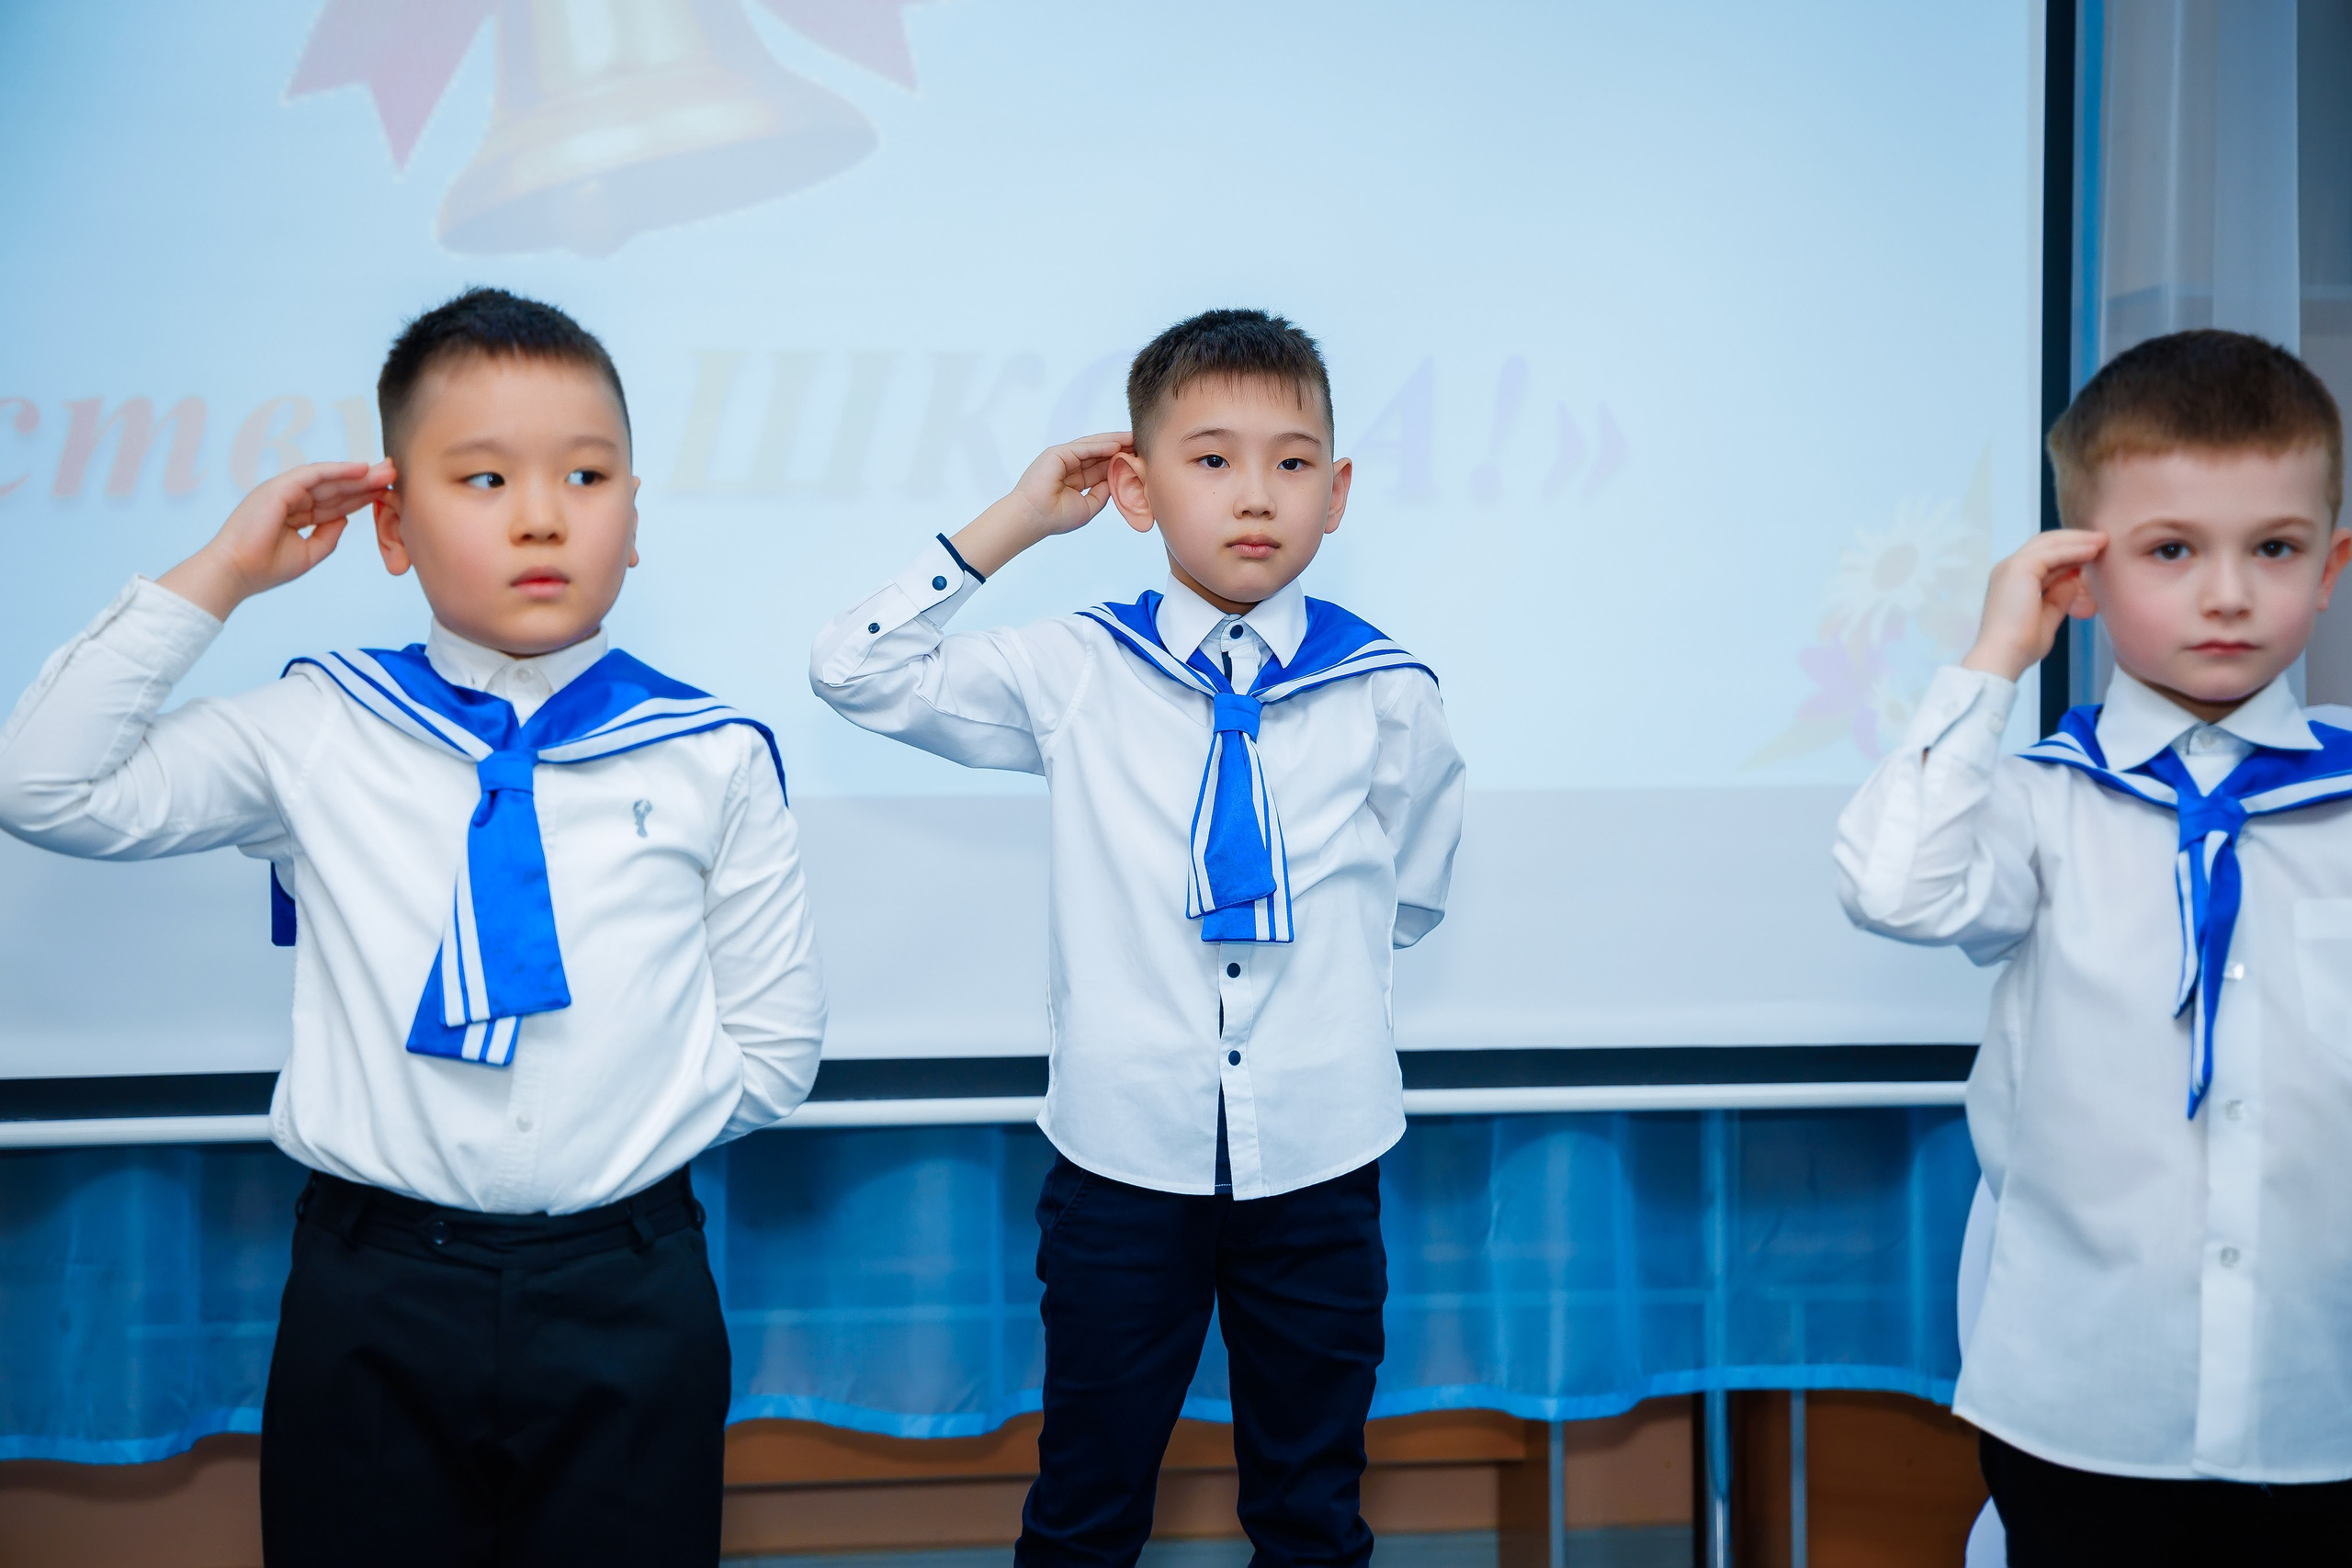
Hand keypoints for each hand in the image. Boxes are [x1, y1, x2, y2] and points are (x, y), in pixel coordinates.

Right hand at [157, 461, 393, 619]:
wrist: (236, 572)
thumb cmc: (266, 568)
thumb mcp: (309, 553)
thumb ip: (328, 535)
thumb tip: (345, 519)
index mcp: (295, 515)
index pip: (334, 503)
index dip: (360, 497)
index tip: (386, 493)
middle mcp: (289, 499)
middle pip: (334, 488)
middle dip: (365, 482)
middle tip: (393, 473)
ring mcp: (283, 491)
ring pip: (327, 479)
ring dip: (357, 474)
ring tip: (385, 471)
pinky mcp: (278, 488)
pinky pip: (313, 475)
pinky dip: (337, 470)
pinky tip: (361, 469)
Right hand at [949, 433, 1132, 577]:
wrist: (1034, 519)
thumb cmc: (1056, 517)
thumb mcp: (1088, 507)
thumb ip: (1102, 493)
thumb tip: (1116, 481)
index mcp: (1075, 479)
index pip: (1100, 466)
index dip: (1118, 461)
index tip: (1138, 458)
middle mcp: (1069, 466)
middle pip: (1099, 452)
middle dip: (1120, 447)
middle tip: (1140, 442)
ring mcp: (1063, 458)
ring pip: (1092, 446)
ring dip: (1113, 442)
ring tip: (1133, 439)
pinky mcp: (1058, 454)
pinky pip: (1083, 447)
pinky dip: (1100, 446)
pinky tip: (1116, 445)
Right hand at [1961, 528, 2105, 681]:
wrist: (2004, 655)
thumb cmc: (2021, 646)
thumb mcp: (2047, 617)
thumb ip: (2059, 597)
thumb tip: (2073, 580)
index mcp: (2011, 581)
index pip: (2042, 556)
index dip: (2068, 552)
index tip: (2092, 553)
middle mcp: (2008, 569)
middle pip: (2045, 543)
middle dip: (2075, 539)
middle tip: (2102, 540)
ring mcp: (2011, 566)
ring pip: (2049, 543)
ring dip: (2078, 540)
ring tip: (2103, 540)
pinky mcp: (2019, 567)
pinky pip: (2053, 552)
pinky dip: (2075, 549)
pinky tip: (2093, 550)